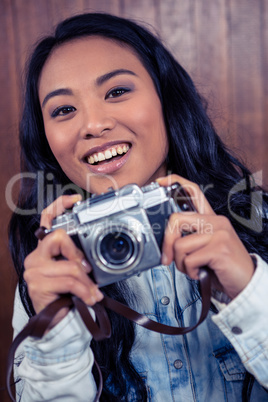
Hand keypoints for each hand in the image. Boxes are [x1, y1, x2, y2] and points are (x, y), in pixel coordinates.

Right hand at [24, 194, 102, 328]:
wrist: (57, 322)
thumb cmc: (67, 295)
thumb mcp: (74, 273)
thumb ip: (77, 260)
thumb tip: (88, 258)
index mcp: (45, 250)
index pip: (47, 220)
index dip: (59, 206)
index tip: (75, 199)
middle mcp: (36, 257)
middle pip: (58, 237)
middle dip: (77, 254)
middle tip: (87, 269)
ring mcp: (34, 270)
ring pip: (70, 265)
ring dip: (86, 282)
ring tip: (91, 292)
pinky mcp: (37, 284)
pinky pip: (69, 281)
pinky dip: (84, 290)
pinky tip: (89, 298)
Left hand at [157, 175, 254, 299]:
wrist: (247, 283)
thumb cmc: (223, 266)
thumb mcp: (206, 247)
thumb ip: (190, 237)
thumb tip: (166, 239)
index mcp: (212, 219)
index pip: (193, 191)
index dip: (175, 183)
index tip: (161, 183)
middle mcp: (216, 222)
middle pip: (176, 219)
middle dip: (167, 242)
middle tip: (168, 258)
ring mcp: (219, 234)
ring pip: (180, 244)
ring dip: (181, 263)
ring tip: (193, 268)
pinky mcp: (219, 248)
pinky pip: (189, 259)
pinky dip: (190, 271)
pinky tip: (200, 273)